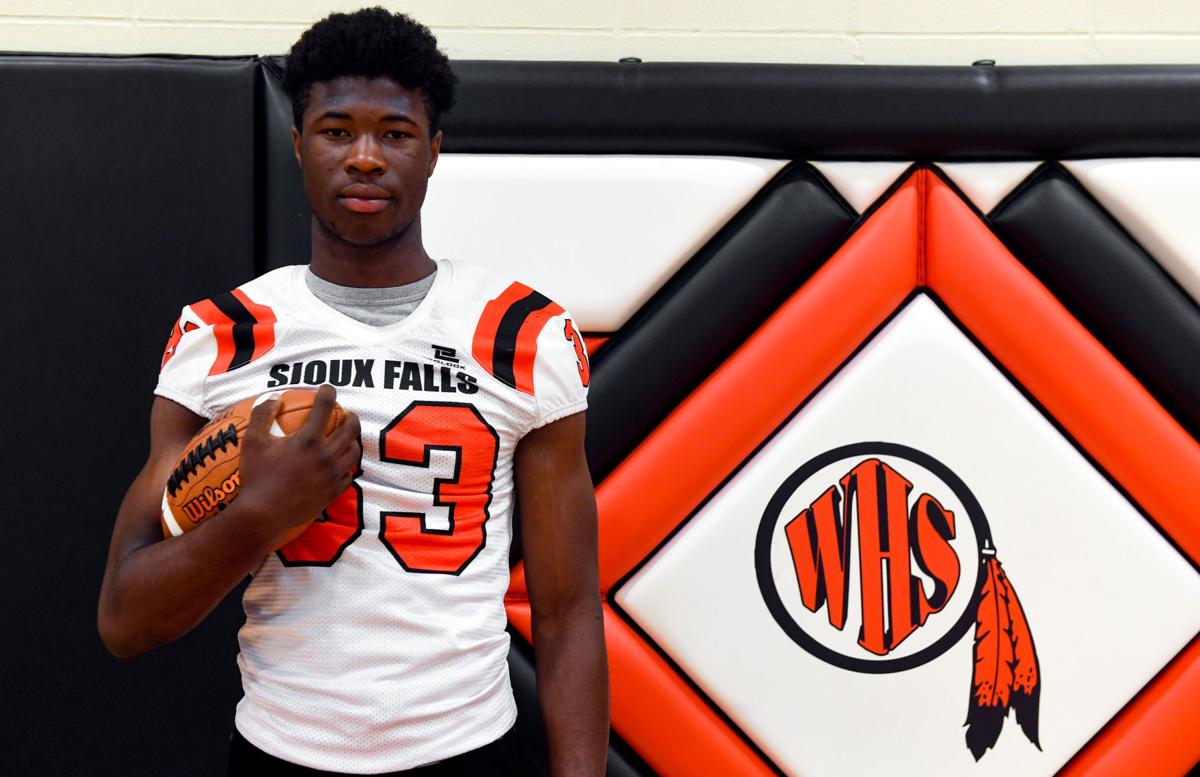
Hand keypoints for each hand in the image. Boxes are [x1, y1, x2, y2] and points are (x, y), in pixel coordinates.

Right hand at [237, 384, 361, 546]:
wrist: (262, 515)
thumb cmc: (255, 477)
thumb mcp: (252, 442)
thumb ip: (262, 415)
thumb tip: (274, 398)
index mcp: (308, 440)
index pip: (325, 407)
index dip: (328, 392)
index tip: (327, 389)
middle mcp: (325, 455)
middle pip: (351, 428)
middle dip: (351, 416)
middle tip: (346, 413)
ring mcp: (332, 475)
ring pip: (354, 451)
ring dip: (352, 440)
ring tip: (346, 438)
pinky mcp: (334, 492)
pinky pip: (349, 474)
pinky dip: (348, 466)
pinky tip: (341, 464)